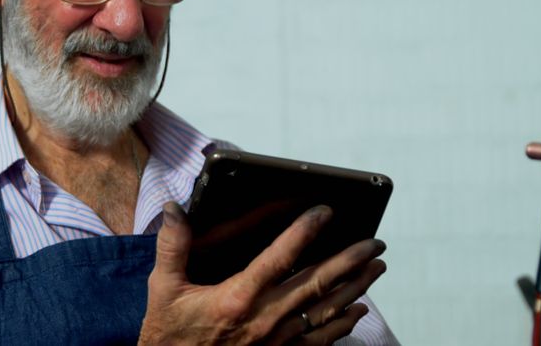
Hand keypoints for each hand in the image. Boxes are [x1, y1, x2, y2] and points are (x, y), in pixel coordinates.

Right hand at [138, 203, 386, 344]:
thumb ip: (172, 245)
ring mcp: (277, 341)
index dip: (304, 232)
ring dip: (355, 287)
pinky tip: (358, 309)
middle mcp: (264, 319)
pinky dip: (344, 324)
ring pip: (326, 310)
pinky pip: (321, 341)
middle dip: (349, 260)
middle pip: (316, 283)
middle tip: (374, 242)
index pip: (279, 258)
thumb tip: (174, 208)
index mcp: (237, 297)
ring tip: (376, 267)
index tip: (325, 212)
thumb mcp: (163, 288)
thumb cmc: (169, 333)